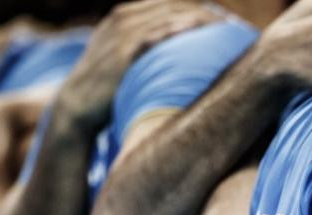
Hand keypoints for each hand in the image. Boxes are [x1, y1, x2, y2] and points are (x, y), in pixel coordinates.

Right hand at [56, 0, 219, 132]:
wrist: (76, 108)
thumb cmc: (107, 89)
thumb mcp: (125, 59)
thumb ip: (150, 50)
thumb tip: (184, 58)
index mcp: (126, 15)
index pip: (171, 5)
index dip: (200, 11)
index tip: (228, 23)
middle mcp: (124, 17)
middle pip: (174, 6)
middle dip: (206, 14)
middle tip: (236, 27)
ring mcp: (122, 32)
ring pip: (168, 16)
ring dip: (200, 20)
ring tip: (229, 29)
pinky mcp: (122, 51)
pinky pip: (154, 35)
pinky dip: (176, 30)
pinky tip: (199, 32)